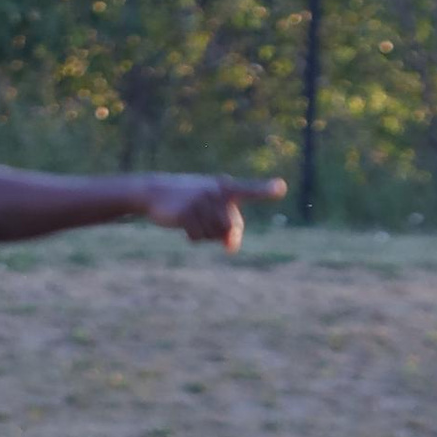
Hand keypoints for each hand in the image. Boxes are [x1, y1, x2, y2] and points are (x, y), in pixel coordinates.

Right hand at [144, 176, 284, 252]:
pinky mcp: (186, 213)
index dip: (264, 190)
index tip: (280, 188)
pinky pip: (197, 237)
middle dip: (218, 232)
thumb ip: (228, 229)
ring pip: (214, 234)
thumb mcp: (211, 212)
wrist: (155, 193)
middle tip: (203, 220)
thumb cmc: (190, 202)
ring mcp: (201, 202)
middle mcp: (215, 193)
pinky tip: (182, 222)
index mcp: (225, 188)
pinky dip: (191, 236)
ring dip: (203, 234)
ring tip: (191, 218)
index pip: (248, 190)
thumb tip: (232, 249)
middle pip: (229, 227)